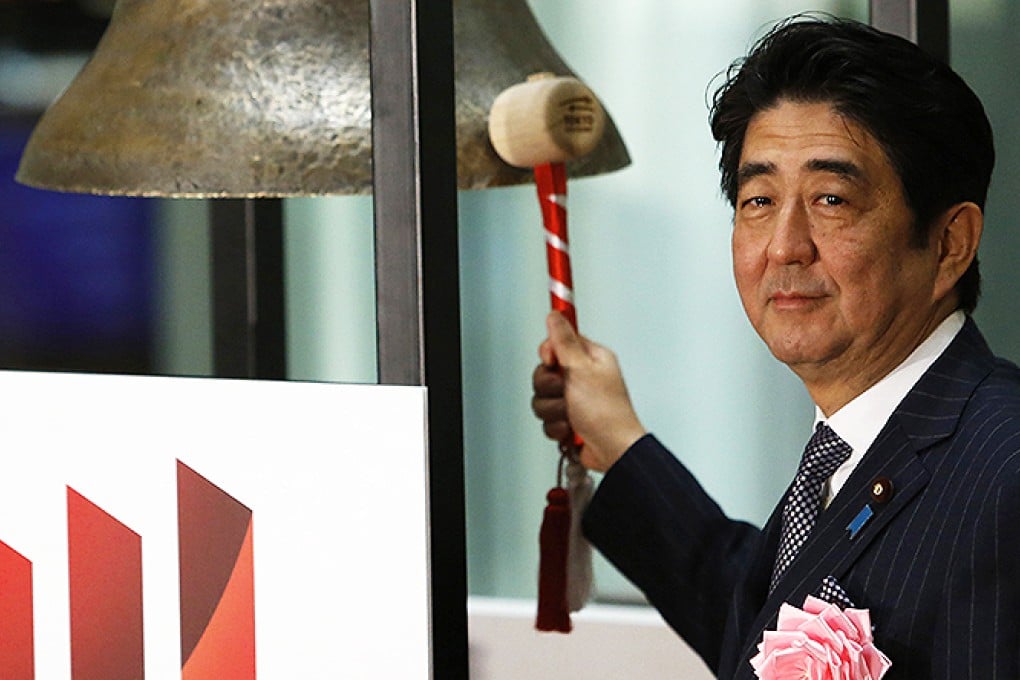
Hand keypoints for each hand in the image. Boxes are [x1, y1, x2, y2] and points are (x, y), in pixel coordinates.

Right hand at [531, 312, 645, 471]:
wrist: (612, 450)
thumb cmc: (606, 412)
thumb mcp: (582, 369)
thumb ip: (564, 340)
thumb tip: (555, 314)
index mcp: (590, 359)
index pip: (558, 343)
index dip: (550, 353)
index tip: (553, 362)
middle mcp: (582, 377)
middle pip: (544, 372)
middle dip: (549, 387)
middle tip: (564, 391)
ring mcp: (574, 399)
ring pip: (542, 397)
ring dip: (553, 409)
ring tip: (570, 414)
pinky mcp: (568, 419)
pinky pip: (547, 418)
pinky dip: (557, 425)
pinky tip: (571, 428)